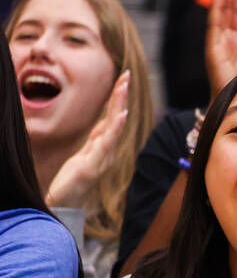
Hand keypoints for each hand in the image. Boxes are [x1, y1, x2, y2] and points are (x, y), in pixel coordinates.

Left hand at [45, 73, 129, 209]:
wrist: (66, 203)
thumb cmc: (73, 181)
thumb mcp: (84, 154)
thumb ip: (96, 139)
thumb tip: (108, 123)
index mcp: (104, 145)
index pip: (113, 117)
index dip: (118, 98)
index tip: (123, 78)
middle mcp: (108, 149)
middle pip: (116, 117)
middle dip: (121, 95)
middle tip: (127, 74)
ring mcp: (103, 157)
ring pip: (114, 126)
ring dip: (120, 105)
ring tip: (124, 86)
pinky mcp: (94, 164)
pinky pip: (108, 143)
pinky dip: (116, 128)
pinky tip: (121, 115)